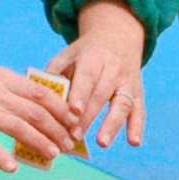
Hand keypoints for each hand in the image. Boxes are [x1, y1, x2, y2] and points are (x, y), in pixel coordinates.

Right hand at [0, 60, 79, 172]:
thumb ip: (5, 88)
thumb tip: (27, 102)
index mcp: (2, 79)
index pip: (41, 93)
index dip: (61, 108)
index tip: (74, 120)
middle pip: (36, 112)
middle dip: (57, 129)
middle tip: (69, 144)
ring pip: (19, 127)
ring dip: (40, 142)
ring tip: (53, 154)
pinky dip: (2, 157)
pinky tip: (13, 167)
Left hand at [46, 0, 146, 147]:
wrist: (118, 36)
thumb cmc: (85, 53)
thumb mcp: (68, 54)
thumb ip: (54, 73)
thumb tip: (38, 97)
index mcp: (93, 58)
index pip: (87, 77)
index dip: (81, 94)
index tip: (73, 111)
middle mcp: (113, 69)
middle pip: (101, 94)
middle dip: (89, 116)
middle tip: (74, 136)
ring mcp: (128, 81)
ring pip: (122, 103)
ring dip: (112, 124)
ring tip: (102, 143)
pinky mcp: (138, 92)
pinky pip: (140, 110)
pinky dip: (137, 126)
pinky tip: (134, 142)